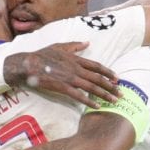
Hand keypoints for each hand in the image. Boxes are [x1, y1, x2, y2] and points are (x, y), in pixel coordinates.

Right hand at [4, 42, 120, 106]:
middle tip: (121, 94)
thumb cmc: (42, 55)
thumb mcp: (60, 46)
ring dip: (105, 95)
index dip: (108, 72)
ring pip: (92, 87)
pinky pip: (79, 96)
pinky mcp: (63, 88)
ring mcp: (70, 78)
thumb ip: (75, 46)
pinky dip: (89, 102)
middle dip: (111, 86)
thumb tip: (87, 42)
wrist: (29, 64)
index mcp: (76, 59)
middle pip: (98, 78)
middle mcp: (76, 69)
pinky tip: (97, 106)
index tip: (117, 78)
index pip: (97, 66)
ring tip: (114, 101)